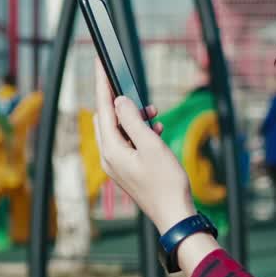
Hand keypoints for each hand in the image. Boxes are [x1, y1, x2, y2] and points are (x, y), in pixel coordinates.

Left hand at [92, 61, 195, 231]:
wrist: (174, 215)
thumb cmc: (166, 183)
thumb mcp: (152, 146)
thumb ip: (134, 120)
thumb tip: (119, 101)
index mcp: (111, 150)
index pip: (103, 108)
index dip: (102, 83)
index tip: (100, 62)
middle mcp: (108, 157)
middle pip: (106, 118)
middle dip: (119, 102)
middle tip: (134, 90)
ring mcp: (116, 165)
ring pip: (117, 130)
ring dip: (133, 118)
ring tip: (153, 114)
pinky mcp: (126, 169)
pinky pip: (126, 142)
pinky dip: (137, 132)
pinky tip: (155, 130)